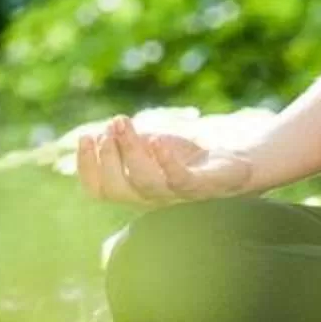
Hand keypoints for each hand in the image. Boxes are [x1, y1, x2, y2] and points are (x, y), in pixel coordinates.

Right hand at [73, 113, 257, 206]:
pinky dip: (167, 162)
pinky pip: (183, 181)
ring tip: (122, 123)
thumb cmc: (188, 157)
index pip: (100, 190)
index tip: (85, 137)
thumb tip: (103, 132)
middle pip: (118, 189)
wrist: (235, 162)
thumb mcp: (152, 145)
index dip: (87, 167)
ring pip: (146, 183)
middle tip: (108, 128)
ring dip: (130, 152)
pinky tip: (157, 141)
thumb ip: (129, 143)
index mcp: (135, 191)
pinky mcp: (206, 187)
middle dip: (107, 157)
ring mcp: (179, 196)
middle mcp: (153, 199)